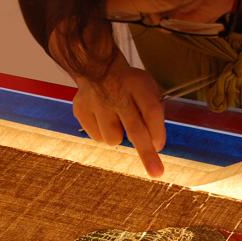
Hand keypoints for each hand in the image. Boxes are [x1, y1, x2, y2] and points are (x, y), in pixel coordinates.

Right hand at [73, 54, 165, 176]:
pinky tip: (103, 118)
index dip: (157, 131)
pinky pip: (97, 138)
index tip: (160, 147)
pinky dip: (103, 133)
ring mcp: (96, 102)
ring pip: (112, 139)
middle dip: (147, 154)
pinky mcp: (81, 110)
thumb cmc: (129, 86)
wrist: (95, 67)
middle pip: (135, 129)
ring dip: (118, 136)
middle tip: (156, 173)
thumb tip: (156, 145)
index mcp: (137, 85)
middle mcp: (116, 93)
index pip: (151, 111)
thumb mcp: (147, 89)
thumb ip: (154, 112)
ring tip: (117, 121)